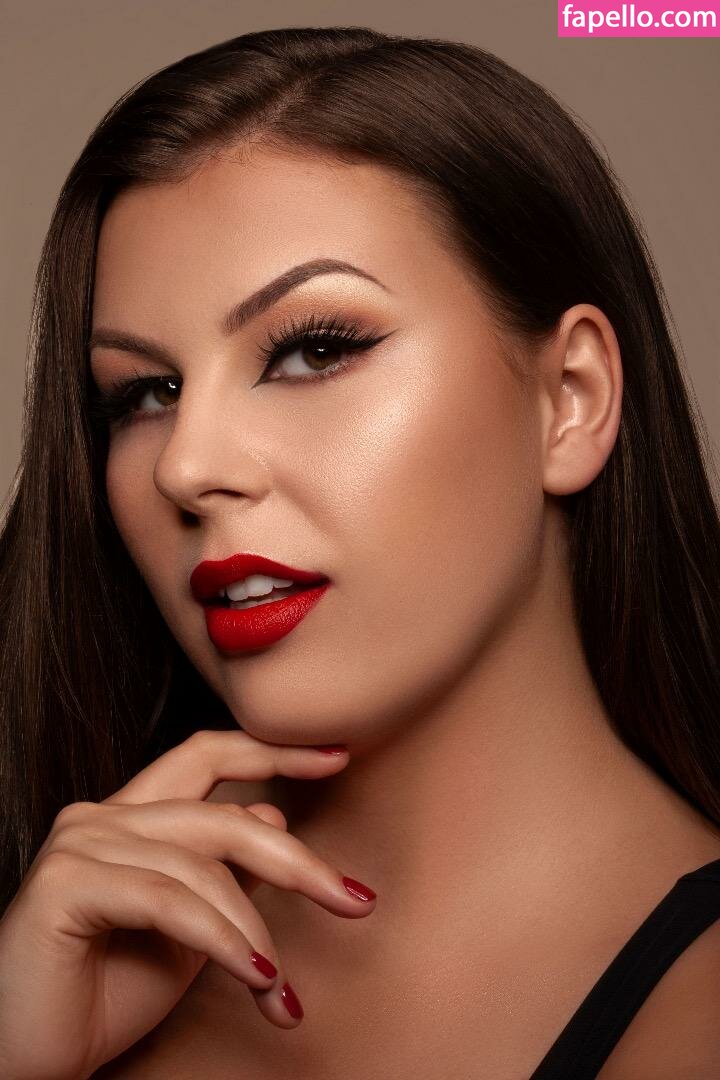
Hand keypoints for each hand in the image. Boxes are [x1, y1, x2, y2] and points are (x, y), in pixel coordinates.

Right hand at [0, 730, 375, 1079]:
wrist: (33, 1062)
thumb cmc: (107, 995)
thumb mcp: (190, 931)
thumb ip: (224, 874)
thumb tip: (276, 820)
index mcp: (130, 816)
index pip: (206, 756)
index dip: (273, 750)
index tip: (338, 754)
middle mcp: (103, 816)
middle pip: (221, 816)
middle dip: (296, 860)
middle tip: (355, 901)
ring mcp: (81, 843)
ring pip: (203, 867)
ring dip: (256, 935)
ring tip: (281, 992)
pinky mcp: (66, 884)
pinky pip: (170, 902)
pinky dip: (223, 941)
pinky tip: (256, 979)